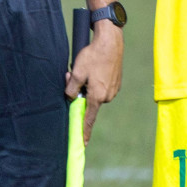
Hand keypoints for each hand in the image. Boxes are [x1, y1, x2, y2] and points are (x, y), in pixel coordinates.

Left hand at [65, 19, 123, 142]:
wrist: (111, 43)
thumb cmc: (93, 57)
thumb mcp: (77, 73)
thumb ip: (71, 89)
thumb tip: (70, 98)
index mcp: (97, 96)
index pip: (88, 118)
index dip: (84, 130)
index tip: (82, 143)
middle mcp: (107, 96)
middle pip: (88, 101)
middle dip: (78, 93)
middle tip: (70, 75)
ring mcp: (113, 90)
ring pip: (94, 93)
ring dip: (86, 85)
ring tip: (84, 68)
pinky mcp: (116, 83)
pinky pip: (101, 87)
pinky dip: (94, 81)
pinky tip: (93, 68)